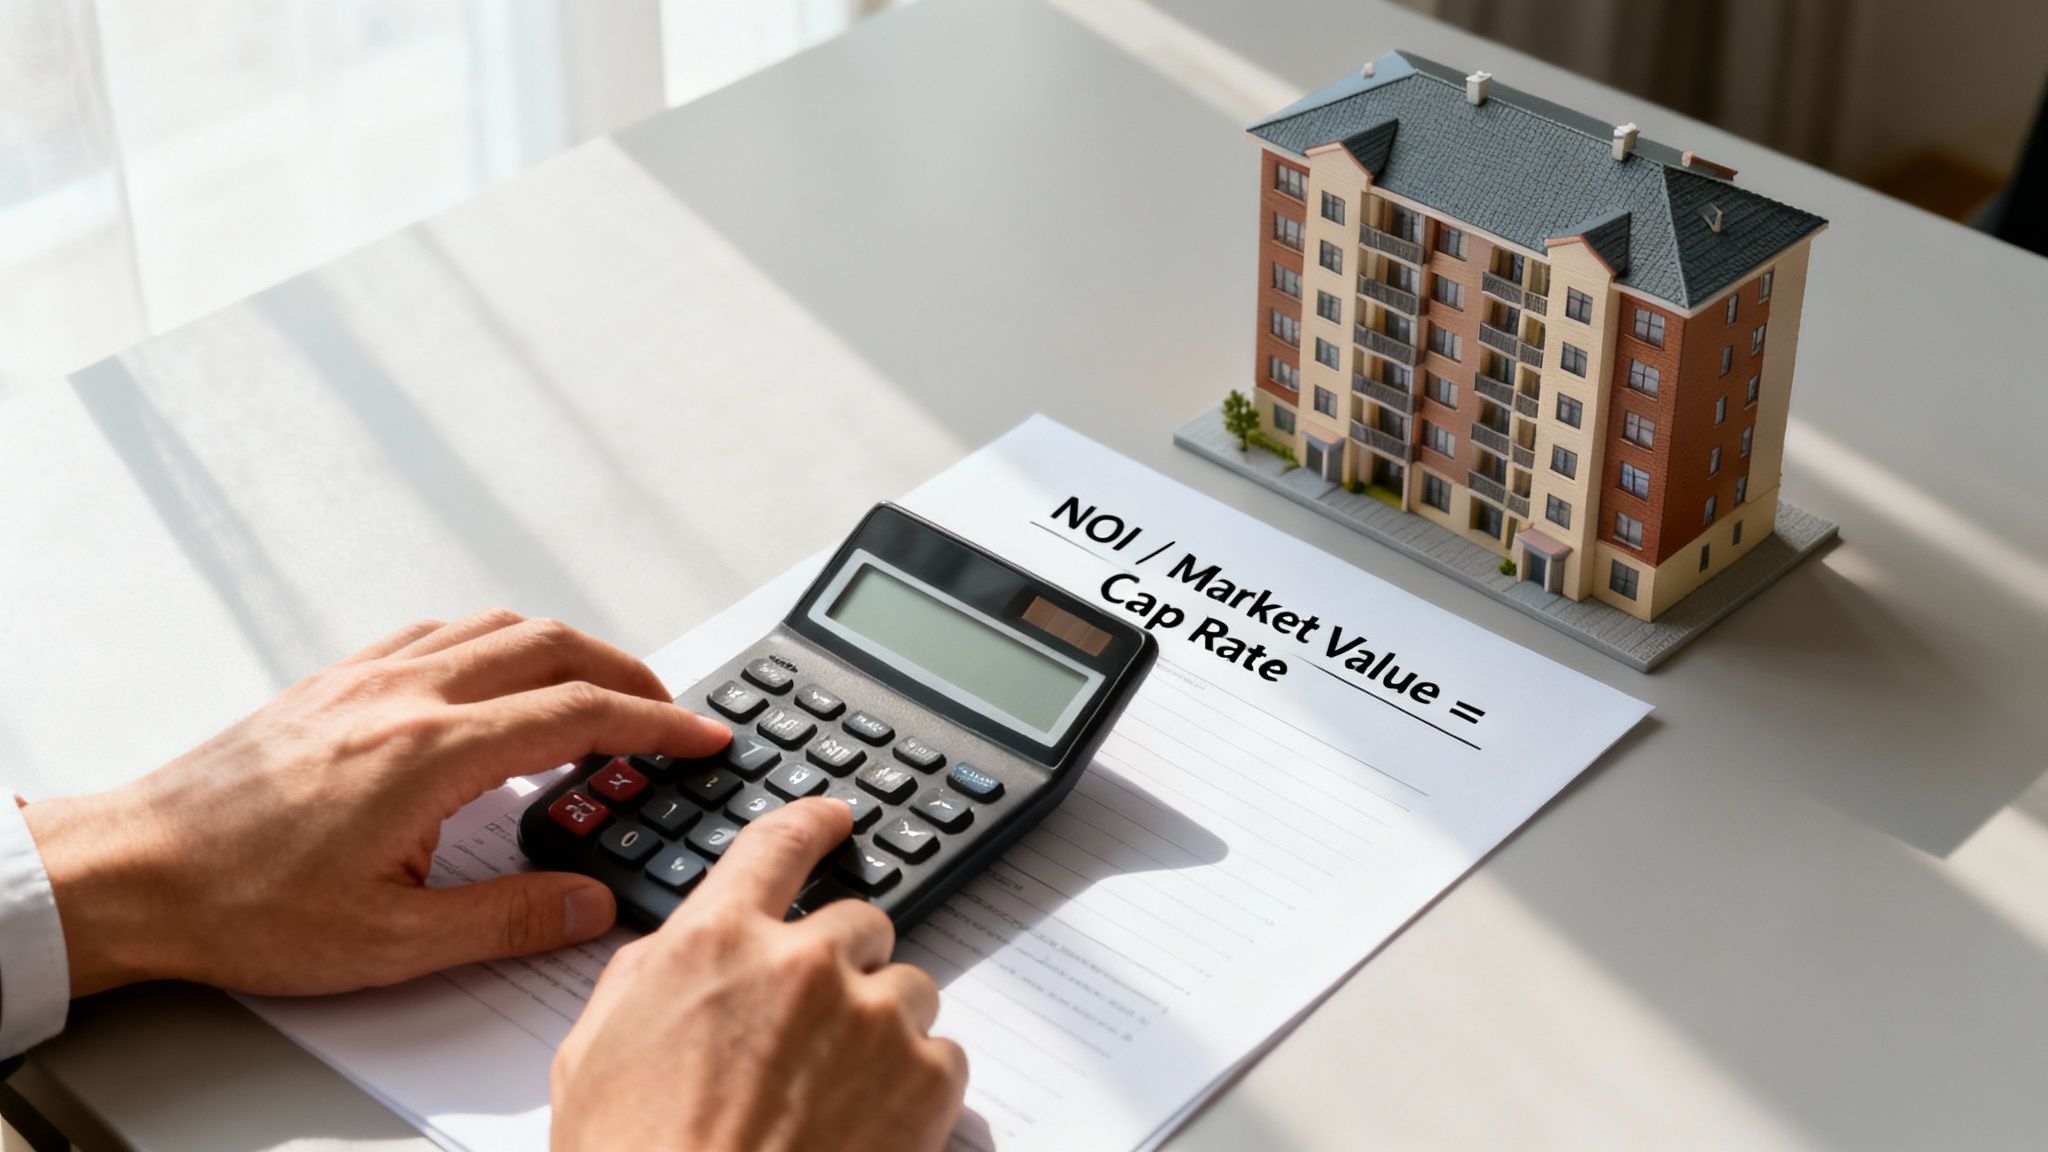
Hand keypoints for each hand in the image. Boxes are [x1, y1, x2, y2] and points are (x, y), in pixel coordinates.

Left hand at [23, 611, 731, 996]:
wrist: (136, 872)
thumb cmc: (243, 906)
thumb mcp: (392, 943)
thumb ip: (507, 919)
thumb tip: (589, 903)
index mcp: (432, 753)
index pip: (578, 713)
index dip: (657, 722)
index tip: (701, 734)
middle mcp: (404, 696)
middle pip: (550, 645)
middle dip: (625, 670)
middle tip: (666, 708)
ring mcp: (364, 679)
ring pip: (493, 626)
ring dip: (562, 647)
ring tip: (596, 688)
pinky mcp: (331, 683)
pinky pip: (435, 633)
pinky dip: (491, 643)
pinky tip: (493, 678)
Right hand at [550, 799, 967, 1151]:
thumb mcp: (594, 1053)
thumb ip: (648, 977)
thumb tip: (679, 950)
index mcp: (715, 943)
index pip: (777, 846)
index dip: (812, 822)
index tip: (835, 818)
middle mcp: (802, 963)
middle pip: (859, 923)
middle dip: (844, 965)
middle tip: (814, 1029)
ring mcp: (872, 1018)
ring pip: (908, 988)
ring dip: (883, 1026)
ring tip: (836, 1093)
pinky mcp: (924, 1079)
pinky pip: (942, 1056)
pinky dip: (917, 1087)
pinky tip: (868, 1125)